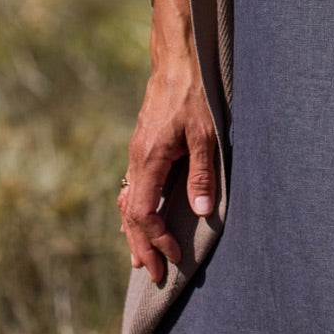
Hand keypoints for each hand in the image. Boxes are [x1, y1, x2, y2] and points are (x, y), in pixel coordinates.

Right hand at [117, 63, 217, 283]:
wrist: (177, 60)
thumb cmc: (194, 93)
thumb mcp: (205, 133)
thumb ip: (202, 173)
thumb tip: (200, 212)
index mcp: (149, 158)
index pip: (142, 212)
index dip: (156, 238)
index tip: (174, 255)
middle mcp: (136, 158)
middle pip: (129, 213)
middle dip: (142, 245)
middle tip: (154, 273)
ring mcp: (136, 151)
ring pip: (127, 200)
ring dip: (135, 231)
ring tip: (141, 257)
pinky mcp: (142, 145)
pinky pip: (131, 186)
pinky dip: (134, 210)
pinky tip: (139, 220)